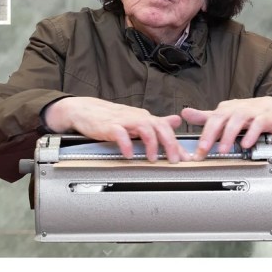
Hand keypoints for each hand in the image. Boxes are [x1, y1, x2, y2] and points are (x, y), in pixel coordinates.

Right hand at [43, 97, 188, 162]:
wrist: (85, 110)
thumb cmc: (111, 118)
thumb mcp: (136, 119)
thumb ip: (156, 122)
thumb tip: (177, 120)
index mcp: (145, 118)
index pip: (166, 129)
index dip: (177, 144)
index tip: (186, 159)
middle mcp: (137, 117)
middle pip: (159, 127)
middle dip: (170, 144)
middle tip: (174, 160)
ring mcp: (124, 120)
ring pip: (144, 127)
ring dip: (151, 144)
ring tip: (152, 159)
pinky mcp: (109, 125)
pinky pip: (120, 134)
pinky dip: (126, 144)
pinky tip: (129, 155)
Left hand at [181, 96, 271, 160]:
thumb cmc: (249, 112)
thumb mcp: (225, 114)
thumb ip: (205, 116)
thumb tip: (184, 113)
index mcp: (225, 109)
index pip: (210, 120)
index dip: (202, 135)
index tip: (196, 152)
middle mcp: (236, 109)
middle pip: (220, 117)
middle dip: (210, 133)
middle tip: (203, 149)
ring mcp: (251, 112)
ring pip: (237, 120)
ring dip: (229, 135)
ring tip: (223, 149)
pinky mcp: (265, 117)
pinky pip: (258, 124)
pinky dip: (251, 134)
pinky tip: (246, 144)